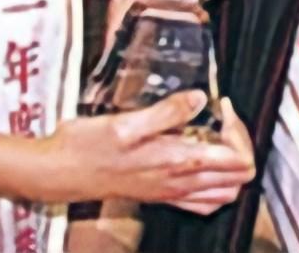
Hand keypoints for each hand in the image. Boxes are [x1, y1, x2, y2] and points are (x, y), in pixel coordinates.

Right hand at [32, 90, 253, 206]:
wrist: (59, 173)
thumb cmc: (87, 147)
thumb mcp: (126, 122)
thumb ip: (168, 111)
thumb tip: (200, 99)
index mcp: (177, 163)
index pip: (238, 159)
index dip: (238, 130)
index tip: (221, 107)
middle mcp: (179, 183)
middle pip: (238, 176)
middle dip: (239, 143)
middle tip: (222, 117)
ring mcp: (171, 192)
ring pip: (225, 191)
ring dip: (230, 162)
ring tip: (216, 134)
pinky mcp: (159, 195)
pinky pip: (203, 200)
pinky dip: (214, 180)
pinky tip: (201, 157)